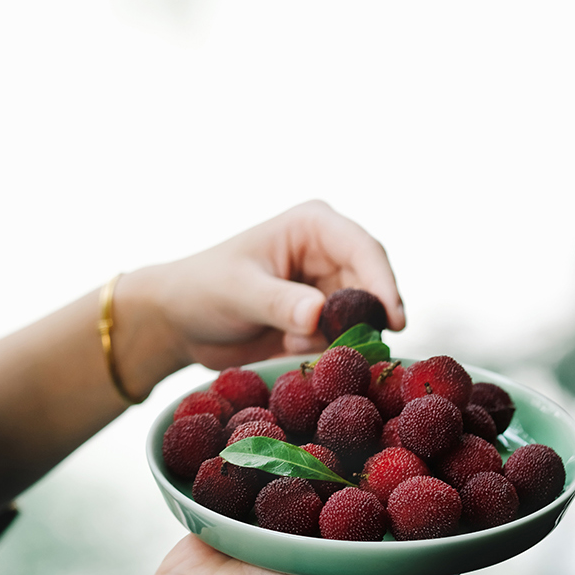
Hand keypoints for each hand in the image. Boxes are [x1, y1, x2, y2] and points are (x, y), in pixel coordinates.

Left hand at [116, 198, 405, 393]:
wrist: (180, 321)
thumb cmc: (203, 290)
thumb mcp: (239, 293)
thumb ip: (280, 303)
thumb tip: (318, 315)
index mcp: (312, 226)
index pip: (362, 249)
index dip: (383, 283)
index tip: (393, 319)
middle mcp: (328, 251)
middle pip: (372, 285)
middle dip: (364, 319)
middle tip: (354, 348)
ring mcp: (327, 286)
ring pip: (361, 316)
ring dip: (339, 338)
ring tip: (294, 343)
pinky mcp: (321, 318)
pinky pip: (343, 338)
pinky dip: (324, 349)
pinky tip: (288, 345)